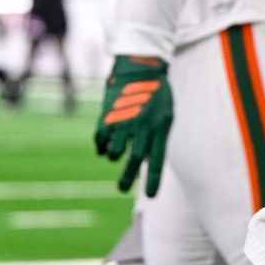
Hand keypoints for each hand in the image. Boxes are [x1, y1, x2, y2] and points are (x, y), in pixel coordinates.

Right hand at [93, 55, 173, 195]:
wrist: (140, 67)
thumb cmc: (155, 94)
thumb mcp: (164, 115)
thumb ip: (156, 137)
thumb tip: (145, 162)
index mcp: (161, 125)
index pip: (158, 158)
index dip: (153, 179)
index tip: (150, 196)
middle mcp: (143, 124)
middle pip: (135, 159)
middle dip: (128, 178)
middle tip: (121, 189)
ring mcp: (124, 119)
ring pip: (115, 151)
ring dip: (114, 156)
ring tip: (115, 153)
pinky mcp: (108, 114)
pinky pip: (101, 140)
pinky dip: (101, 147)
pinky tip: (104, 147)